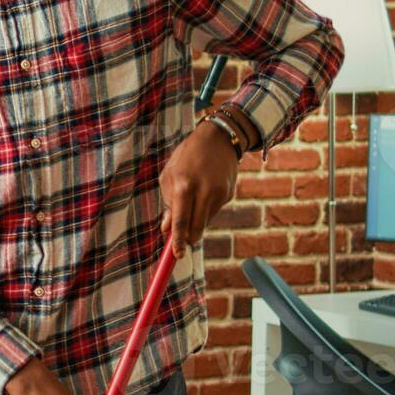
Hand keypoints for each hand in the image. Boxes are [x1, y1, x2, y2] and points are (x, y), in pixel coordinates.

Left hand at [157, 121, 239, 256]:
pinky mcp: (228, 194)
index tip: (177, 255)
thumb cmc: (187, 156)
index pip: (181, 220)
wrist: (218, 138)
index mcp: (184, 186)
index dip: (178, 240)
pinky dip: (205, 209)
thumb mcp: (170, 175)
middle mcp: (203, 191)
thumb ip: (168, 203)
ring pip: (205, 221)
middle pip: (196, 227)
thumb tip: (166, 229)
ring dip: (196, 221)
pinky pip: (213, 211)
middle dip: (188, 238)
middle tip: (181, 244)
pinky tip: (204, 191)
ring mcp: (219, 194)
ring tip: (192, 200)